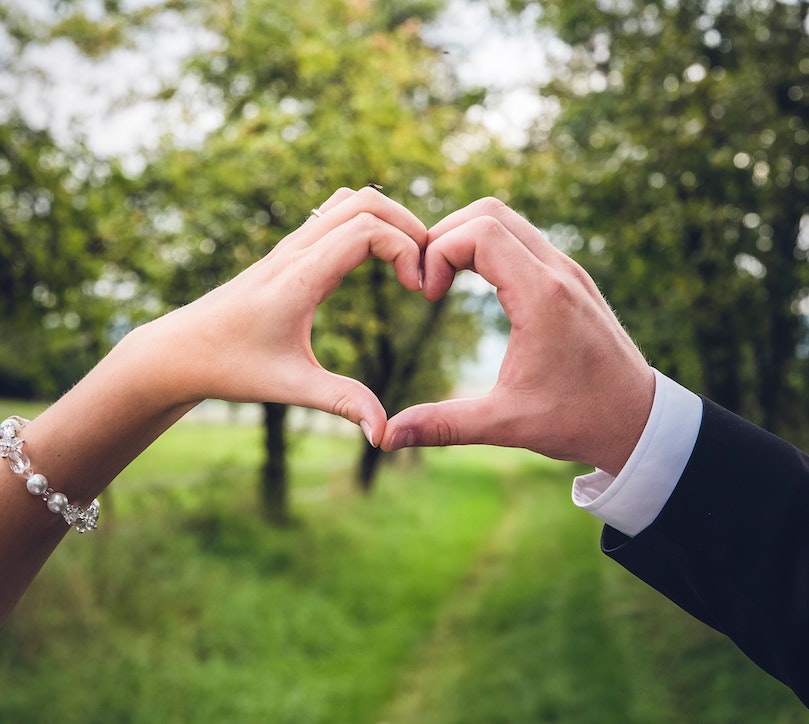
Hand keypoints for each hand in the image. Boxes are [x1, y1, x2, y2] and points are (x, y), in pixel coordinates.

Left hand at [139, 186, 426, 445]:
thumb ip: (343, 403)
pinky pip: (334, 215)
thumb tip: (383, 435)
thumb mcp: (291, 386)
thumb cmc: (230, 367)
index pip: (365, 229)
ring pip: (348, 200)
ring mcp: (290, 246)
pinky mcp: (288, 253)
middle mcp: (295, 250)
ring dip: (387, 219)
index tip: (417, 290)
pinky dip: (366, 223)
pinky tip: (377, 262)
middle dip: (407, 225)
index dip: (405, 249)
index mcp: (299, 277)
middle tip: (425, 269)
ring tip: (408, 261)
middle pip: (364, 200)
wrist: (180, 351)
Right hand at [381, 197, 654, 474]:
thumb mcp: (506, 424)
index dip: (438, 252)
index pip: (478, 232)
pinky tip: (477, 285)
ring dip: (468, 238)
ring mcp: (568, 270)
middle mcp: (558, 271)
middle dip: (446, 236)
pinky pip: (525, 238)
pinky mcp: (571, 279)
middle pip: (490, 211)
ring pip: (509, 220)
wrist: (640, 420)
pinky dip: (491, 247)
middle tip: (427, 281)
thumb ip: (443, 425)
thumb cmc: (579, 420)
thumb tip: (387, 437)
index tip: (427, 296)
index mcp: (541, 297)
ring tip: (446, 281)